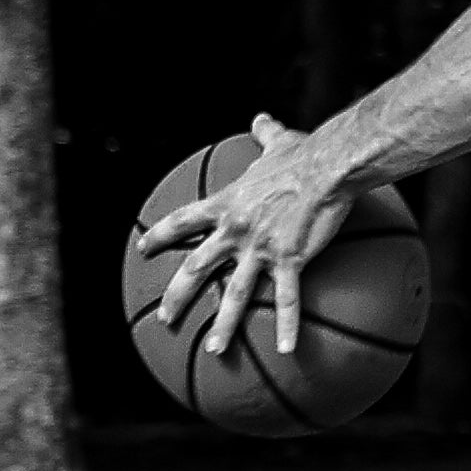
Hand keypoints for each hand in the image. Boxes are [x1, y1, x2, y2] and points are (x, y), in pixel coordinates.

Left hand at [140, 109, 358, 360]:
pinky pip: (288, 300)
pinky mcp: (289, 260)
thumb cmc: (304, 153)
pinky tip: (289, 351)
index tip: (142, 249)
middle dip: (177, 295)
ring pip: (234, 294)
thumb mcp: (278, 141)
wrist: (327, 166)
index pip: (183, 221)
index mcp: (228, 204)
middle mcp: (236, 230)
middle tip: (165, 318)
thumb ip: (265, 133)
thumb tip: (260, 119)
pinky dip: (288, 327)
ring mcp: (260, 248)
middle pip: (196, 267)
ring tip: (214, 350)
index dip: (160, 236)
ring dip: (222, 324)